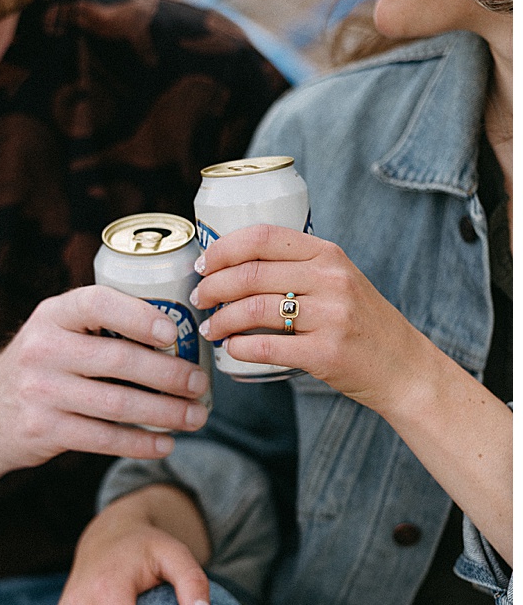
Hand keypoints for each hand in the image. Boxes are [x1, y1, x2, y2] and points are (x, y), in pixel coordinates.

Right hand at [0, 284, 210, 473]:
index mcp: (50, 316)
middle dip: (169, 374)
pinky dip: (141, 442)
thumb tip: (178, 332)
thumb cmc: (39, 369)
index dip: (138, 315)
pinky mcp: (44, 430)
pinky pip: (104, 438)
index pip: (96, 303)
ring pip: (118, 404)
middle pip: (118, 360)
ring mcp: (40, 391)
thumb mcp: (52, 333)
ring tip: (195, 416)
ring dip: (166, 413)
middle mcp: (41, 349)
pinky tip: (165, 443)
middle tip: (199, 383)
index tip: (172, 332)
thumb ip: (96, 327)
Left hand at [192, 224, 427, 412]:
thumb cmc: (359, 323)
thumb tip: (229, 265)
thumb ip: (297, 268)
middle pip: (250, 274)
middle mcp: (331, 279)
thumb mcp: (338, 280)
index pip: (262, 237)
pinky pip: (265, 346)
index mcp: (328, 255)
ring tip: (210, 328)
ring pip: (252, 310)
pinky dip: (238, 348)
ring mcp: (331, 316)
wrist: (404, 367)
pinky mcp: (326, 352)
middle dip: (212, 287)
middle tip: (200, 300)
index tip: (203, 264)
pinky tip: (231, 349)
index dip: (223, 249)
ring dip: (220, 320)